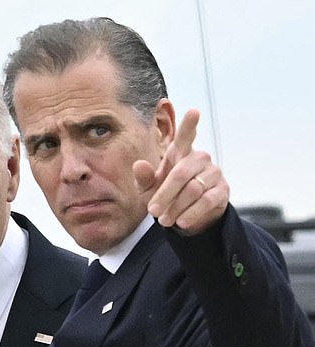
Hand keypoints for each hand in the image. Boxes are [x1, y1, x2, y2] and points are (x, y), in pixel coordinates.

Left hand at [133, 109, 228, 234]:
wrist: (187, 215)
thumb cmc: (166, 194)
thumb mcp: (150, 188)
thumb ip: (143, 177)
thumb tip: (138, 165)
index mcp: (180, 152)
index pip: (186, 136)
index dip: (189, 124)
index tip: (194, 111)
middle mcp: (199, 158)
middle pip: (180, 174)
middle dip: (164, 195)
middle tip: (152, 212)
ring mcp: (213, 173)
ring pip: (193, 190)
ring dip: (175, 207)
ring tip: (164, 220)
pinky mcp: (222, 190)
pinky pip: (206, 201)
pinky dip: (191, 213)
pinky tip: (181, 222)